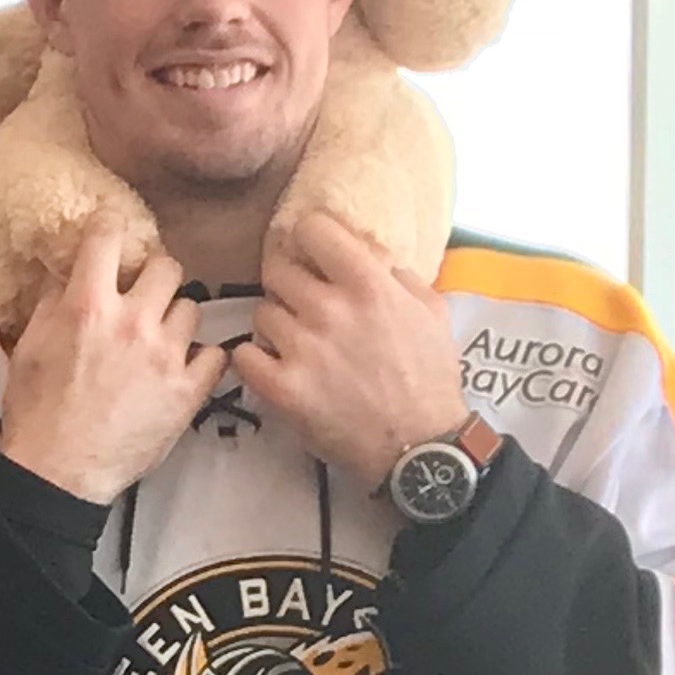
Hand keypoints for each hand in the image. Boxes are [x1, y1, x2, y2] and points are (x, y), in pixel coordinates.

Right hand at [0, 220, 221, 502]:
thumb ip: (53, 305)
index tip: (110, 235)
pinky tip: (185, 368)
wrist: (57, 473)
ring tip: (160, 340)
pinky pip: (215, 354)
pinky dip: (202, 359)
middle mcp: (132, 321)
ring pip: (192, 308)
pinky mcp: (188, 390)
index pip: (108, 236)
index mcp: (87, 306)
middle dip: (154, 277)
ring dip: (175, 319)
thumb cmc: (34, 413)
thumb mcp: (28, 349)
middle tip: (143, 297)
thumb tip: (68, 275)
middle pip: (167, 267)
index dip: (110, 229)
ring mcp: (166, 355)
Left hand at [238, 211, 465, 498]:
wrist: (416, 444)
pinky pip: (242, 354)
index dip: (309, 238)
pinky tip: (271, 364)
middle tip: (299, 299)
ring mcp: (302, 349)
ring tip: (295, 340)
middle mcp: (331, 310)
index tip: (312, 253)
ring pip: (261, 311)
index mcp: (370, 286)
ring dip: (274, 323)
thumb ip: (397, 277)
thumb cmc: (429, 378)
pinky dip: (252, 358)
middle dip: (287, 281)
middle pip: (277, 269)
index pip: (314, 230)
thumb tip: (368, 254)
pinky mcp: (281, 387)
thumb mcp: (431, 313)